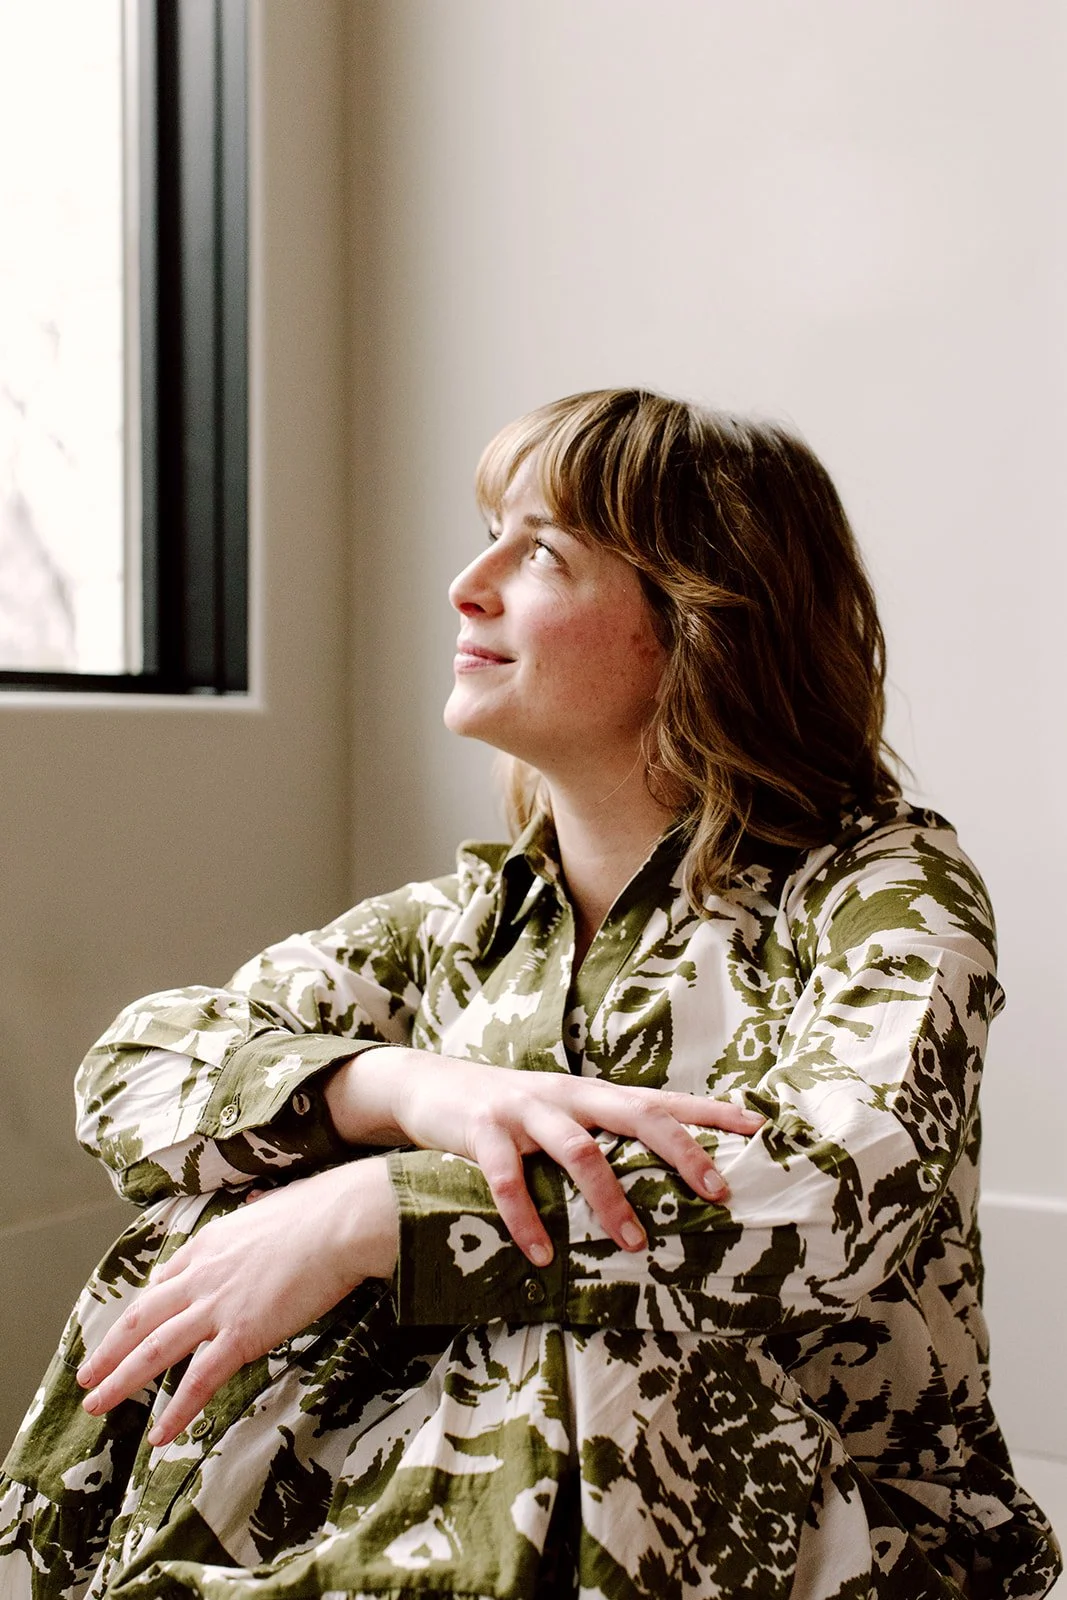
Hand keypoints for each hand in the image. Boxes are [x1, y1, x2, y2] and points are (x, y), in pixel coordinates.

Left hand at [77, 1156, 396, 1445]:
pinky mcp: (241, 1335)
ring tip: (95, 1406)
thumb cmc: (322, 1209)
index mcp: (211, 1242)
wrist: (343, 1221)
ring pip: (155, 1351)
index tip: (130, 1326)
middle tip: (85, 1375)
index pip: (165, 1280)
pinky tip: (159, 1437)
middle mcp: (203, 1275)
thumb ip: (258, 1213)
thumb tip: (258, 1205)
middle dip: (110, 1349)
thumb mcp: (275, 1204)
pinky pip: (200, 1380)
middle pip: (142, 1318)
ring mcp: (218, 1306)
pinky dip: (177, 1411)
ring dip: (121, 1381)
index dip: (144, 1308)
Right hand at [326, 1050, 763, 1267]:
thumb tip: (656, 1179)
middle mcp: (566, 1095)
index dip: (710, 1112)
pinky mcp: (482, 1130)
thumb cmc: (508, 1112)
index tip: (759, 1127)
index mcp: (591, 1094)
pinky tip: (541, 1255)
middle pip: (636, 1115)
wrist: (428, 1084)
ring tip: (634, 1244)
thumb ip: (601, 1136)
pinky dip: (526, 1219)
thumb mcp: (559, 1114)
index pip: (662, 1099)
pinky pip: (507, 1179)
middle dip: (680, 1152)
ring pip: (579, 1150)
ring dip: (610, 1199)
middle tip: (717, 1192)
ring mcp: (524, 1110)